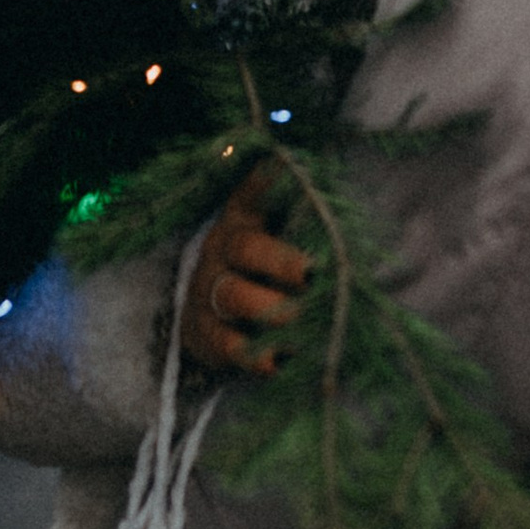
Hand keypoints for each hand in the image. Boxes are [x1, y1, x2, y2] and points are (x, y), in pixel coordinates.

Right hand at [181, 169, 309, 376]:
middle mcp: (220, 251)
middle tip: (312, 274)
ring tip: (301, 321)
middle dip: (280, 261)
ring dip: (271, 310)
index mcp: (242, 221)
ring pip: (234, 297)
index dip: (263, 182)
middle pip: (245, 248)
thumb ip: (297, 223)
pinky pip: (226, 345)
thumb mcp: (274, 238)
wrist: (209, 316)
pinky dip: (254, 355)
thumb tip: (327, 200)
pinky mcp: (202, 333)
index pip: (249, 194)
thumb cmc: (260, 272)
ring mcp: (207, 292)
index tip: (281, 166)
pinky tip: (279, 362)